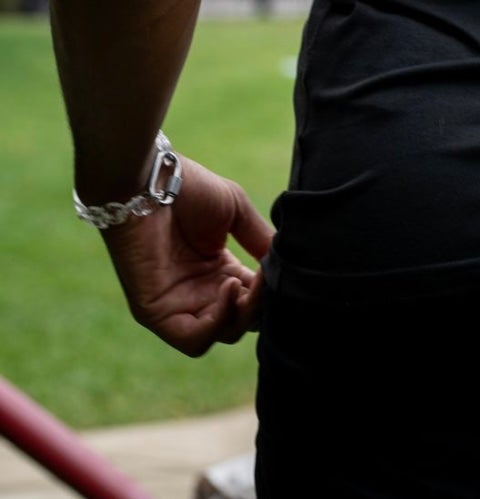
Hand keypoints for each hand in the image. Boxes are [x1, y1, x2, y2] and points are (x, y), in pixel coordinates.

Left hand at [99, 156, 274, 356]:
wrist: (152, 181)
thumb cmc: (190, 189)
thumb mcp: (236, 212)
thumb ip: (261, 241)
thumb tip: (287, 266)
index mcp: (220, 273)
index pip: (254, 300)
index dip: (271, 291)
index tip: (284, 268)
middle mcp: (201, 294)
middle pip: (242, 322)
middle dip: (261, 306)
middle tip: (268, 277)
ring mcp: (179, 306)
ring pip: (223, 334)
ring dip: (244, 314)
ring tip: (250, 281)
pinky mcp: (157, 314)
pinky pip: (194, 339)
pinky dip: (219, 322)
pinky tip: (229, 285)